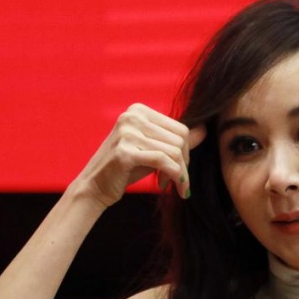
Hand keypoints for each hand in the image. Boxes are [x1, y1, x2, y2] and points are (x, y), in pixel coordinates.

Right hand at [76, 104, 206, 206]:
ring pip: (174, 152)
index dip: (185, 153)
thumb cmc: (124, 169)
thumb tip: (204, 130)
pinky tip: (168, 187)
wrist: (94, 187)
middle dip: (183, 164)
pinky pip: (163, 162)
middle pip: (180, 139)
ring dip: (178, 174)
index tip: (177, 169)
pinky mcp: (125, 152)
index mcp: (138, 110)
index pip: (180, 128)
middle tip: (175, 180)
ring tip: (169, 185)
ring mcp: (128, 133)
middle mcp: (132, 116)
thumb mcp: (153, 150)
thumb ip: (175, 140)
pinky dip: (174, 176)